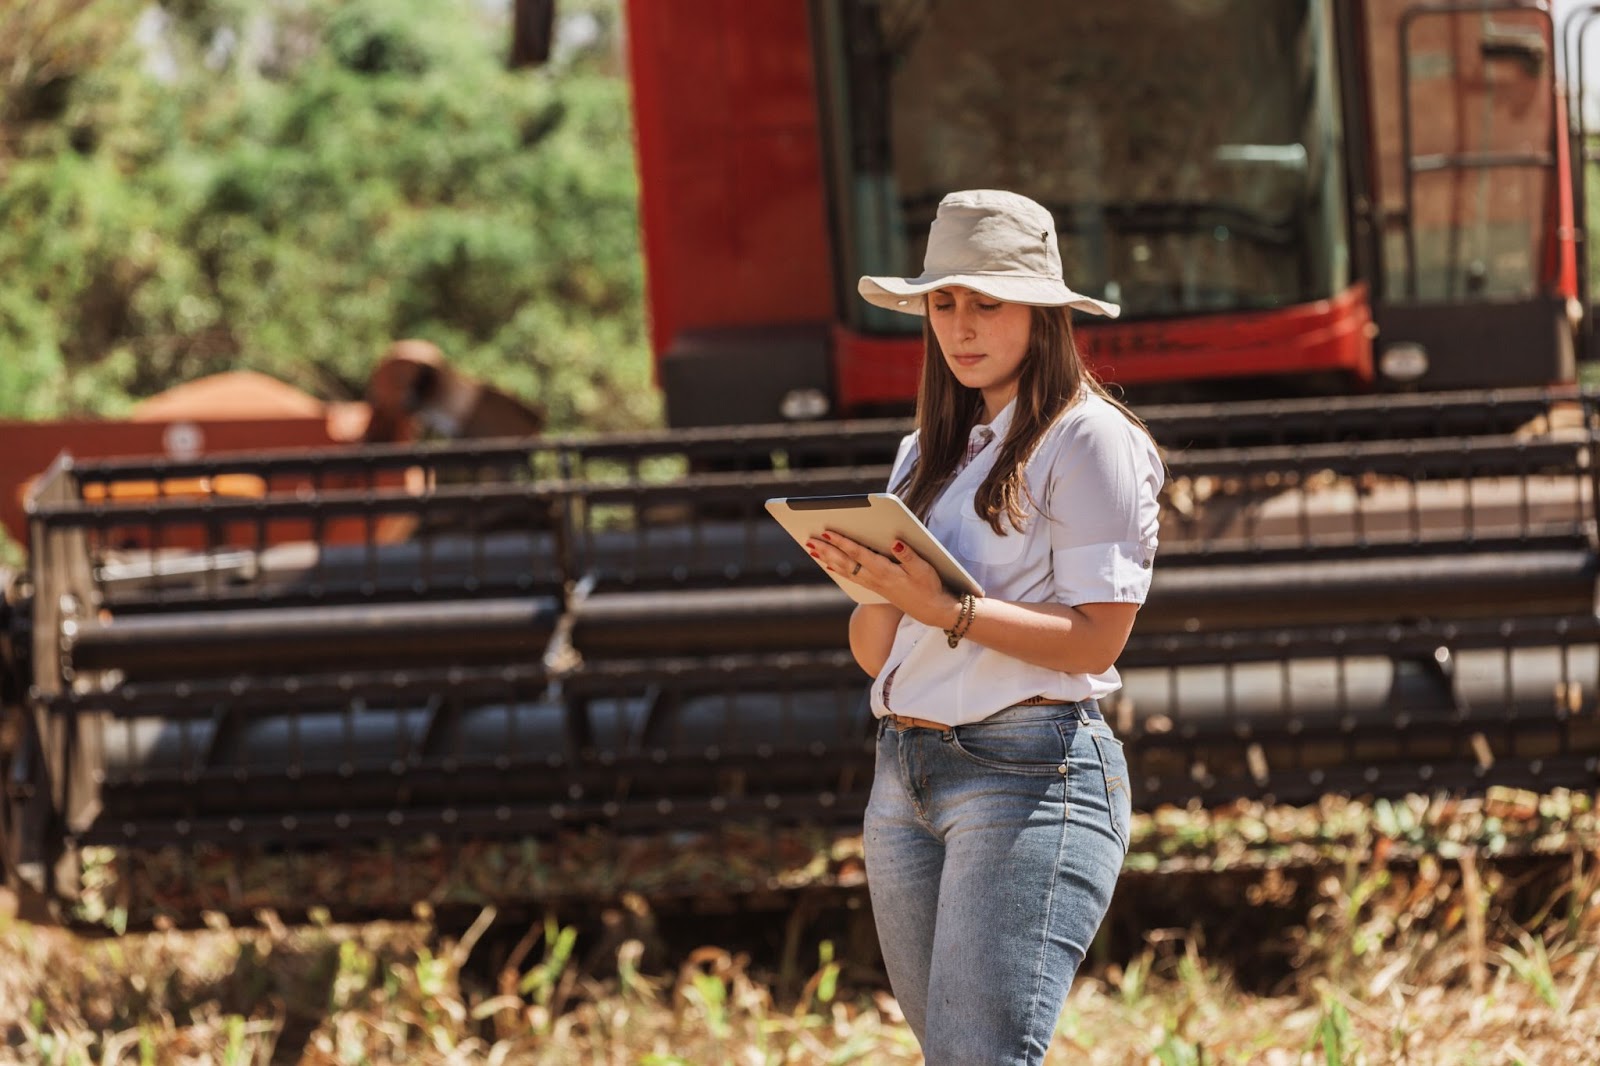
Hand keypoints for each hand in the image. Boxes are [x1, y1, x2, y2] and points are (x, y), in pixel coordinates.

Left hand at [806, 531, 959, 629]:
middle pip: (845, 562)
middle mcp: (875, 578)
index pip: (859, 554)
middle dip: (827, 550)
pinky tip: (829, 563)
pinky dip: (837, 568)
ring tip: (812, 548)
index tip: (828, 532)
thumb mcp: (924, 569)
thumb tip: (895, 541)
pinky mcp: (875, 587)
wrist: (932, 610)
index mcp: (886, 571)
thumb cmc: (929, 587)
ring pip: (845, 570)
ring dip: (827, 558)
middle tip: (809, 539)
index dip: (842, 543)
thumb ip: (909, 555)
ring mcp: (873, 584)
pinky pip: (851, 576)